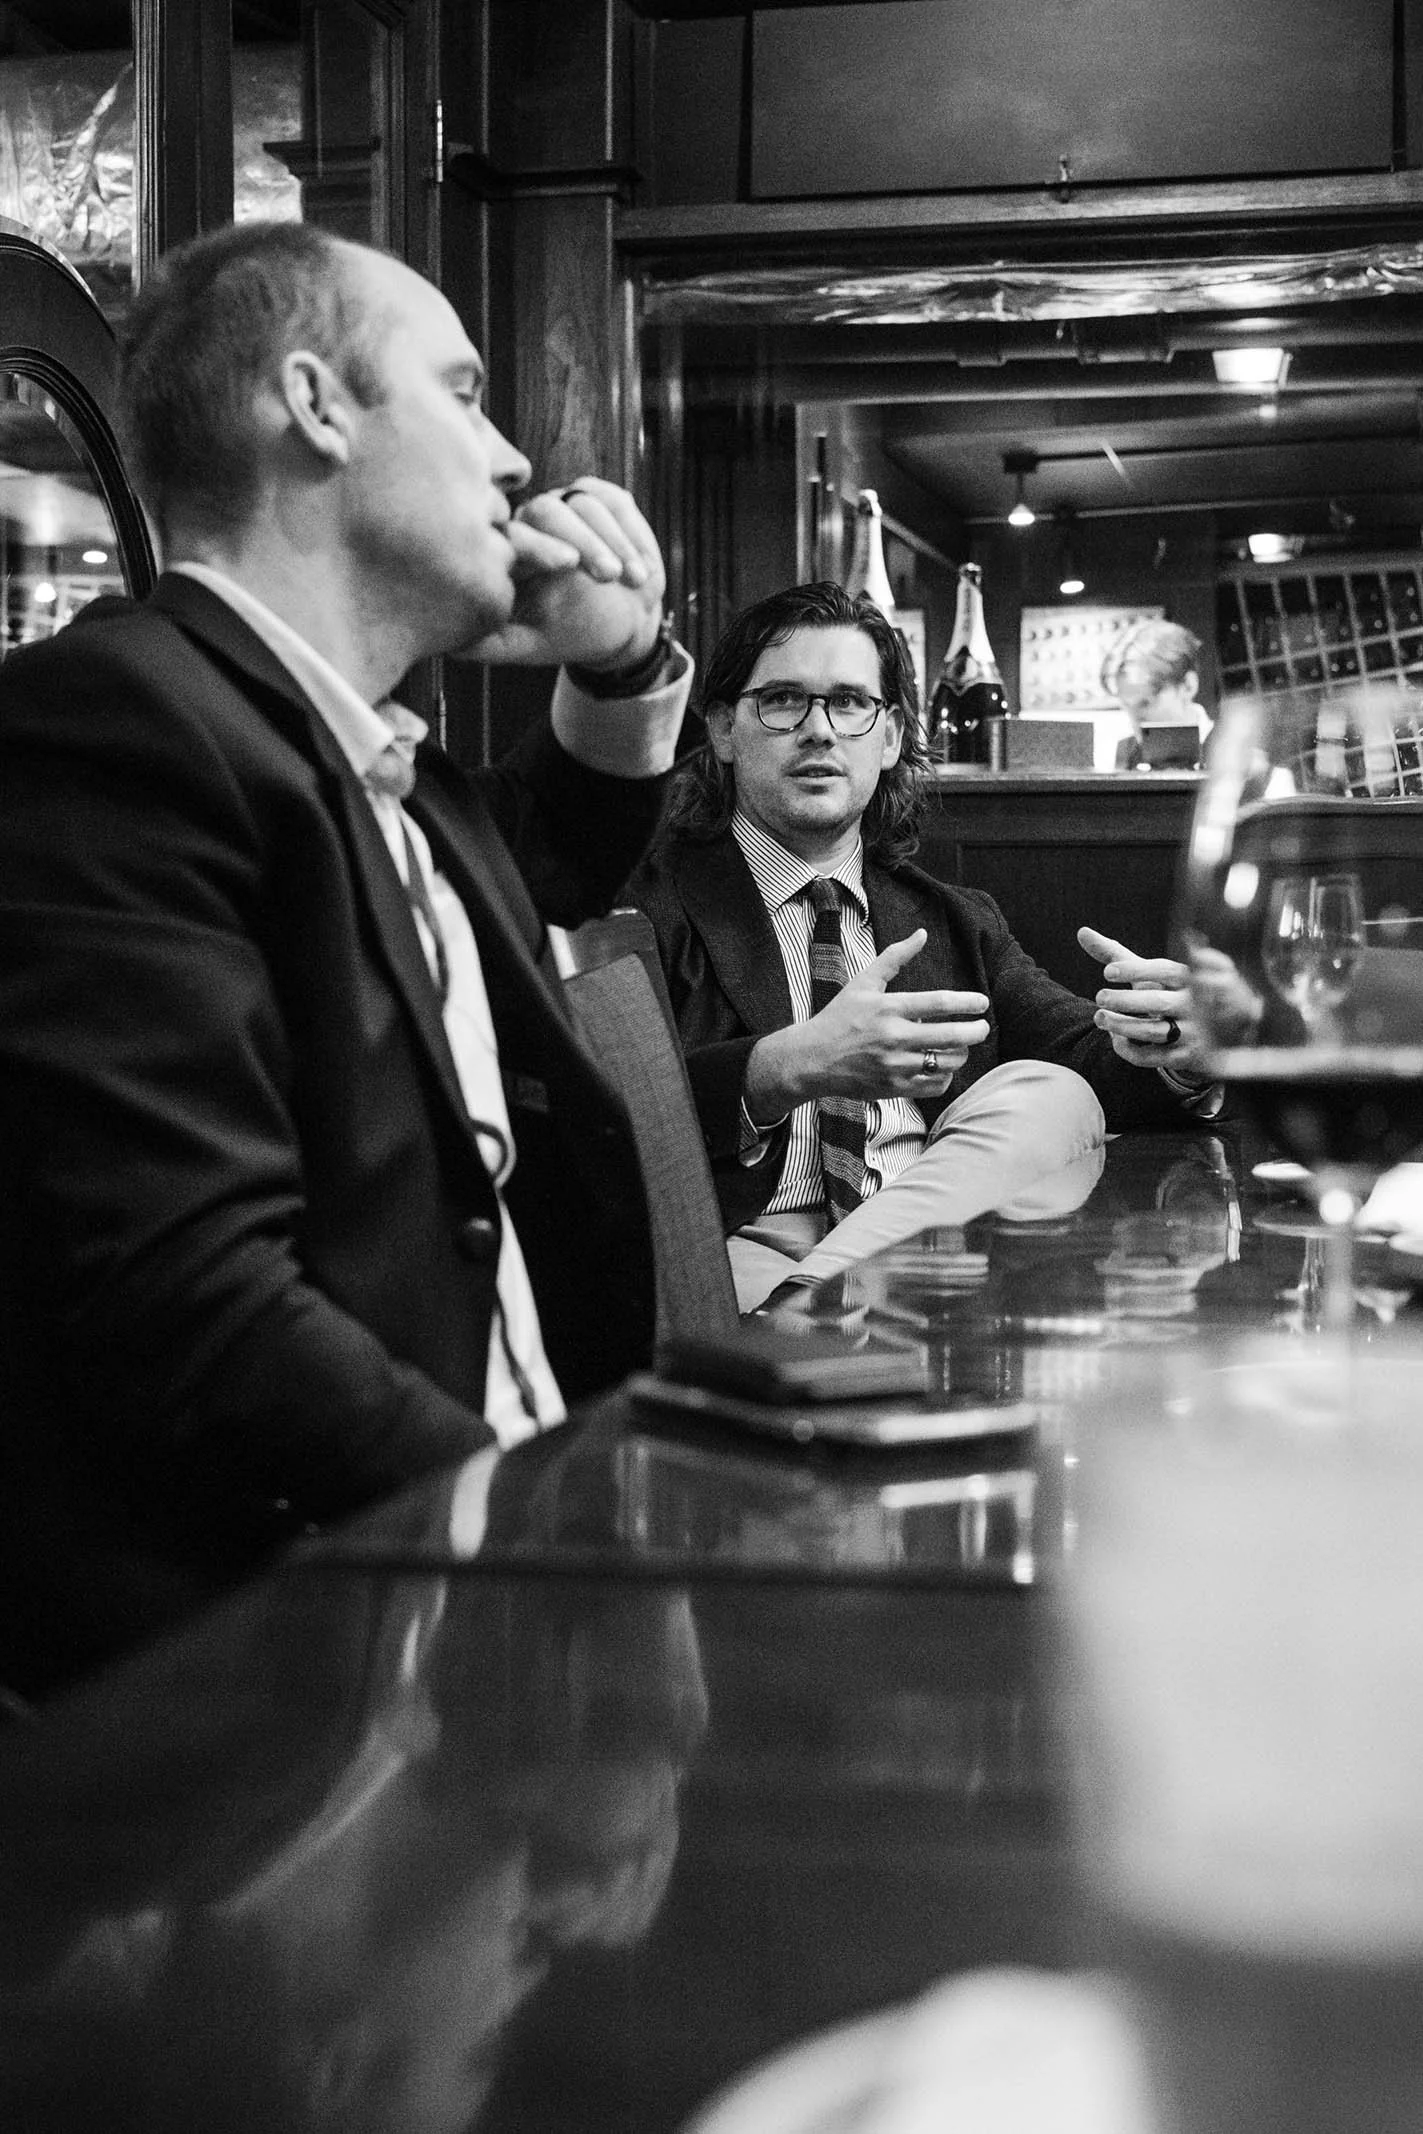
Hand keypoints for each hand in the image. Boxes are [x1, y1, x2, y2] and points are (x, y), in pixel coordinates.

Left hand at [463, 477, 666, 669]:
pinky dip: (630, 534)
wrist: (621, 625)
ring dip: (614, 542)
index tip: (567, 566)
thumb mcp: (526, 644)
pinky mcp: (606, 499)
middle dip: (584, 541)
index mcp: (509, 548)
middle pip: (549, 509)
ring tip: (631, 579)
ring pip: (586, 504)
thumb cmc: (569, 635)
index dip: (539, 544)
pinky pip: (616, 502)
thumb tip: (446, 646)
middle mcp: (534, 519)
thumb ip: (487, 643)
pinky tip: (638, 569)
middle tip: (607, 575)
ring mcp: (571, 506)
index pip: (514, 533)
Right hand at [744, 929, 989, 1120]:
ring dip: (962, 1053)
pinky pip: (934, 1085)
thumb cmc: (839, 1017)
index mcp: (888, 1008)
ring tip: (962, 1046)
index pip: (939, 1003)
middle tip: (983, 1027)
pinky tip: (943, 1066)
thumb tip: (922, 934)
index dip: (967, 1002)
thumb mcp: (863, 983)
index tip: (982, 1003)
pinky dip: (946, 1076)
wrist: (812, 1059)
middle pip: (950, 1036)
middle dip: (976, 1031)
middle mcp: (893, 1037)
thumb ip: (895, 957)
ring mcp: (894, 1066)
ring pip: (946, 1063)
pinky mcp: (894, 1088)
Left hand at [1078, 924, 1209, 1076]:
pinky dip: (1129, 1050)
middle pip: (1158, 1002)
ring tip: (1099, 1017)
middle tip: (1099, 997)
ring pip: (1154, 1031)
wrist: (1208, 1031)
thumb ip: (1115, 955)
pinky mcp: (1183, 1056)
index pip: (1164, 971)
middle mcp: (1191, 1004)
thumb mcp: (1146, 973)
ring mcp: (1190, 1031)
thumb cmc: (1165, 992)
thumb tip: (1081, 932)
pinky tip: (1114, 1038)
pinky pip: (1153, 1057)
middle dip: (1126, 1001)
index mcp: (1185, 977)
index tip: (1107, 972)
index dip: (1136, 970)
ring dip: (1123, 1026)